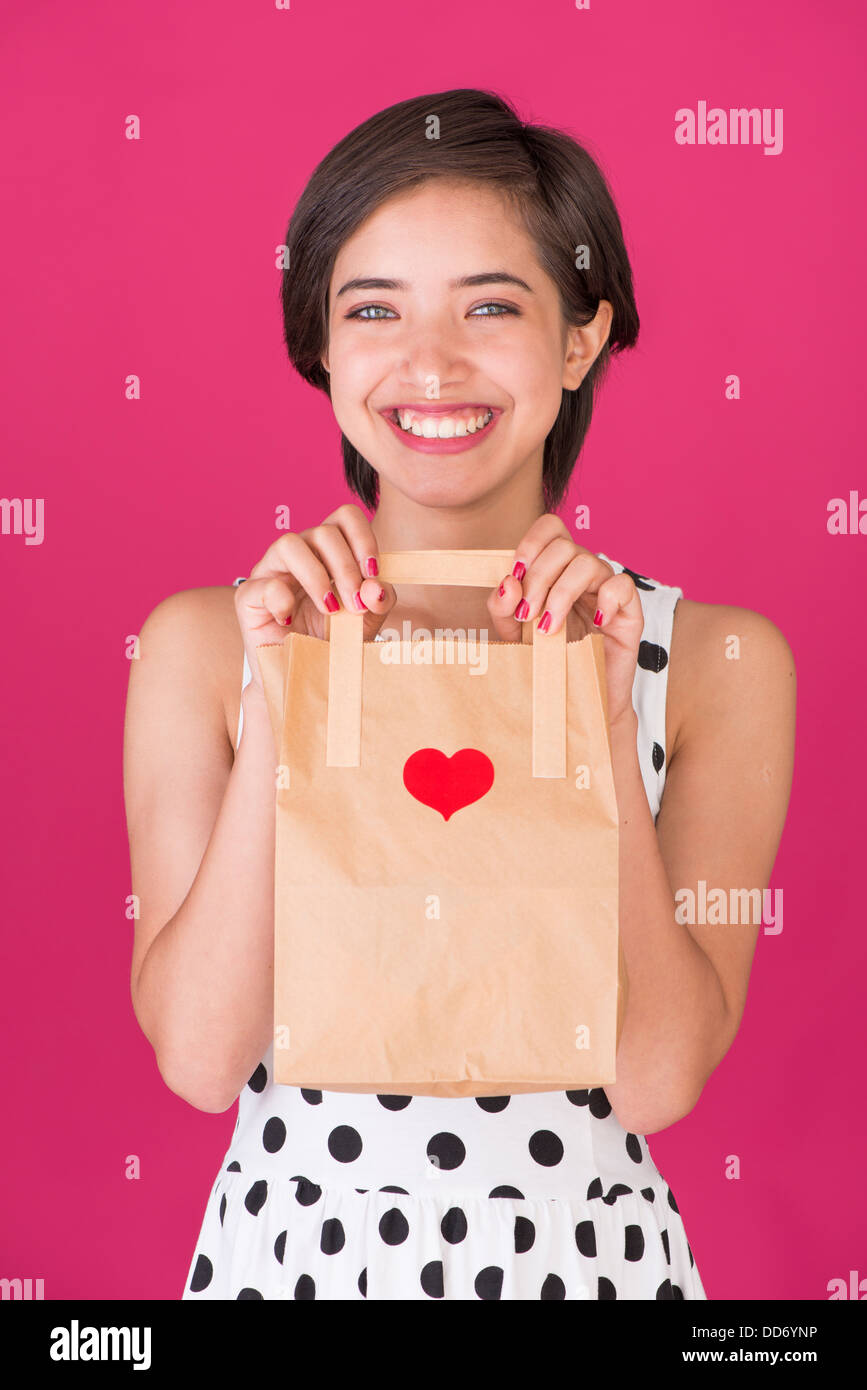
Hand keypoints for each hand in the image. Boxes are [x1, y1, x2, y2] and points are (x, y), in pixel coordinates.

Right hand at [234, 504, 396, 695]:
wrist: (309, 680)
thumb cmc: (336, 643)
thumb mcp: (369, 620)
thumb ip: (379, 599)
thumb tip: (375, 586)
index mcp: (329, 552)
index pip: (345, 518)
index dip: (363, 538)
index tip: (374, 572)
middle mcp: (299, 554)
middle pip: (323, 532)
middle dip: (346, 568)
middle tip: (356, 605)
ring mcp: (271, 572)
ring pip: (289, 543)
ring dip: (317, 576)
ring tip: (330, 609)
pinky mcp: (248, 597)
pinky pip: (263, 583)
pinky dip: (282, 600)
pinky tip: (292, 622)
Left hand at [486, 514, 642, 727]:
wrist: (575, 703)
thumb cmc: (545, 664)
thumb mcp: (512, 636)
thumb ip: (502, 609)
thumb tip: (508, 581)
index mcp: (556, 569)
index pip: (551, 528)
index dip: (532, 542)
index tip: (516, 574)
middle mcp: (582, 573)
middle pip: (564, 545)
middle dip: (539, 578)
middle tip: (527, 614)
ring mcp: (606, 591)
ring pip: (589, 562)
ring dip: (562, 593)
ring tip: (549, 628)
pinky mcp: (629, 613)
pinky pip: (623, 586)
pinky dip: (605, 600)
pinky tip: (592, 625)